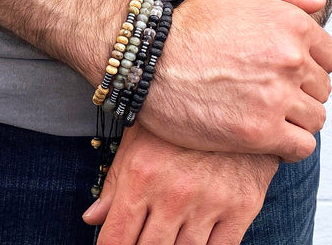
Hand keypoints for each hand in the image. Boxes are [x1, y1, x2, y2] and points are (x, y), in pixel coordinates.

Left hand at [83, 123, 278, 244]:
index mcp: (142, 175)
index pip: (116, 238)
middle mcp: (174, 194)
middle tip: (141, 237)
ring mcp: (210, 203)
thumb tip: (92, 219)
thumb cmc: (177, 122)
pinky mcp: (241, 208)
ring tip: (167, 233)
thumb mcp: (138, 141)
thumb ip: (114, 182)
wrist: (233, 102)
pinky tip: (192, 238)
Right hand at [140, 0, 331, 161]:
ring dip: (295, 118)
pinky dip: (290, 144)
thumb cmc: (186, 26)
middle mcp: (290, 61)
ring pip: (314, 118)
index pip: (328, 56)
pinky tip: (268, 134)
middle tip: (267, 92)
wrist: (148, 64)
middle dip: (299, 91)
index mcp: (289, 25)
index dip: (306, 65)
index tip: (281, 72)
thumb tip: (316, 3)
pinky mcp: (258, 132)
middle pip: (321, 88)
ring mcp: (275, 98)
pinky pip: (301, 147)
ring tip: (265, 113)